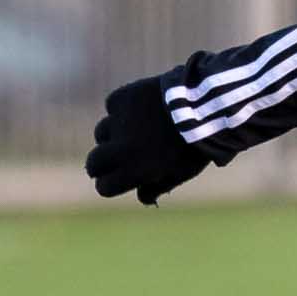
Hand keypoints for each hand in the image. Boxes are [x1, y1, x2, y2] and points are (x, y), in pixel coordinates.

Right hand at [87, 65, 211, 205]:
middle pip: (94, 163)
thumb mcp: (181, 173)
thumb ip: (158, 187)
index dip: (109, 186)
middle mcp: (120, 148)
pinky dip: (121, 110)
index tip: (114, 182)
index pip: (104, 187)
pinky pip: (112, 107)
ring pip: (102, 133)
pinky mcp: (121, 98)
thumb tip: (142, 197)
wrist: (202, 106)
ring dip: (111, 135)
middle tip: (109, 161)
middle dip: (100, 165)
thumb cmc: (195, 145)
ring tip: (132, 132)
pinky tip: (140, 109)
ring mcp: (118, 122)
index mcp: (134, 170)